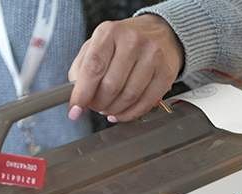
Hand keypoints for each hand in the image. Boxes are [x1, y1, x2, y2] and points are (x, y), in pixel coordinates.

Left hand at [67, 15, 182, 122]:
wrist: (161, 34)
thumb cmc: (125, 42)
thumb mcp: (98, 44)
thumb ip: (82, 67)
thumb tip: (75, 95)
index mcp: (110, 32)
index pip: (93, 67)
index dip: (82, 93)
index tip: (75, 109)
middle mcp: (132, 41)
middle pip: (111, 85)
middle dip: (99, 104)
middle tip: (96, 106)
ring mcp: (152, 57)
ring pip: (129, 96)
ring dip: (115, 110)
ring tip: (109, 109)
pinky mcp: (166, 73)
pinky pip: (146, 102)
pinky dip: (131, 113)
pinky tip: (123, 112)